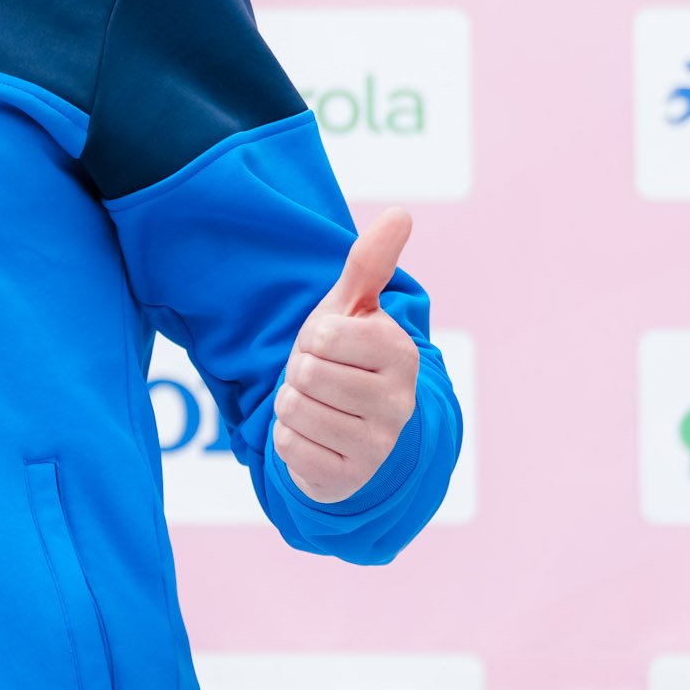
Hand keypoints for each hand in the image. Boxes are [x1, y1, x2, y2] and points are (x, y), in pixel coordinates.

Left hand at [273, 212, 420, 503]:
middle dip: (300, 374)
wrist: (351, 428)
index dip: (313, 339)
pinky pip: (290, 449)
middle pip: (306, 375)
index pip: (323, 336)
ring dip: (292, 407)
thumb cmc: (346, 358)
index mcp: (400, 353)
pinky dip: (289, 440)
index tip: (330, 348)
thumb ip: (370, 264)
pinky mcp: (351, 477)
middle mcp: (399, 401)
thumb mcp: (352, 310)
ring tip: (317, 405)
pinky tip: (314, 437)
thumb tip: (400, 211)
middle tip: (320, 380)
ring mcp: (379, 444)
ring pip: (295, 412)